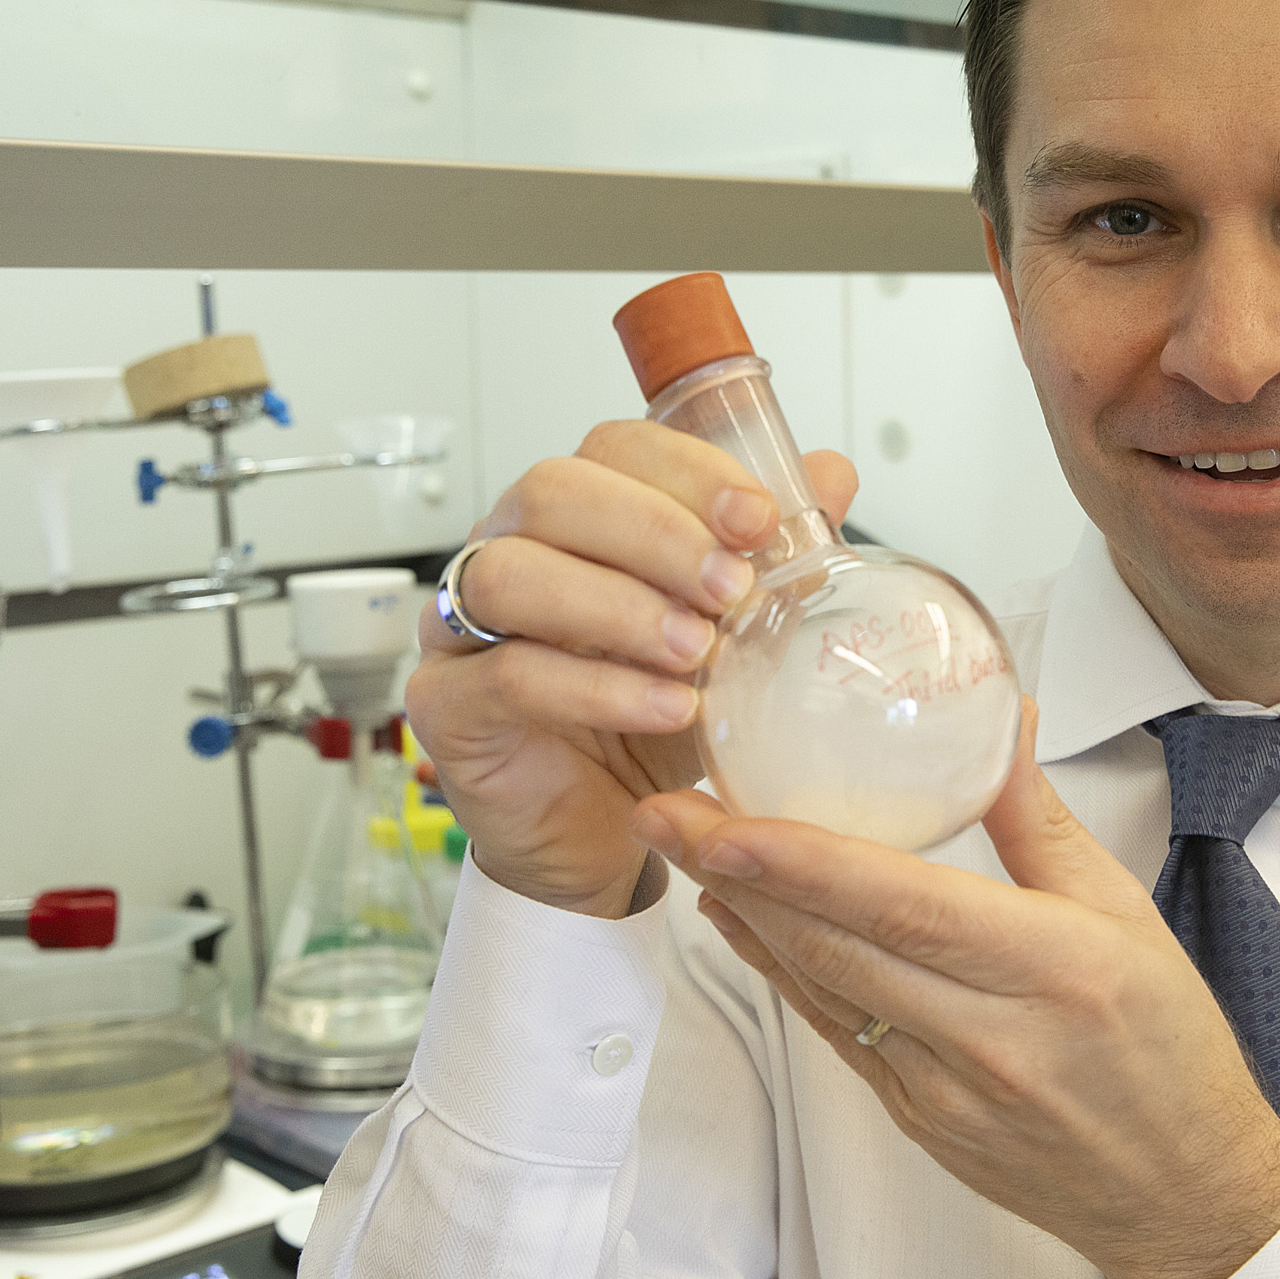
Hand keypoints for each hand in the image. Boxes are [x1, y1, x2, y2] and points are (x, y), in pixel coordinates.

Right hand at [406, 423, 856, 917]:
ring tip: (697, 655)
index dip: (687, 472)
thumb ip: (774, 554)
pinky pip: (508, 675)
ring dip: (618, 607)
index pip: (614, 447)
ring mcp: (461, 625)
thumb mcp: (734, 632)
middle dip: (654, 533)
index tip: (758, 520)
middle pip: (553, 491)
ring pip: (512, 574)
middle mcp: (507, 550)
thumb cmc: (655, 718)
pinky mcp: (445, 703)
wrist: (607, 831)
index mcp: (576, 515)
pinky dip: (597, 688)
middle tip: (729, 589)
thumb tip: (834, 473)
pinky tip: (666, 709)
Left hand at [630, 700, 1279, 1278]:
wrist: (1185, 1195)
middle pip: (837, 946)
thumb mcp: (1124, 912)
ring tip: (686, 850)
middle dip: (737, 876)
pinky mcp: (917, 1120)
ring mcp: (944, 1088)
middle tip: (664, 813)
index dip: (801, 861)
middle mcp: (990, 1035)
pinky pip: (835, 1033)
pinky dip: (782, 971)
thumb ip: (1041, 818)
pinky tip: (742, 922)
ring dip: (746, 919)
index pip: (902, 905)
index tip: (723, 818)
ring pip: (822, 990)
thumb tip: (1004, 717)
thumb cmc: (1168, 1048)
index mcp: (1052, 966)